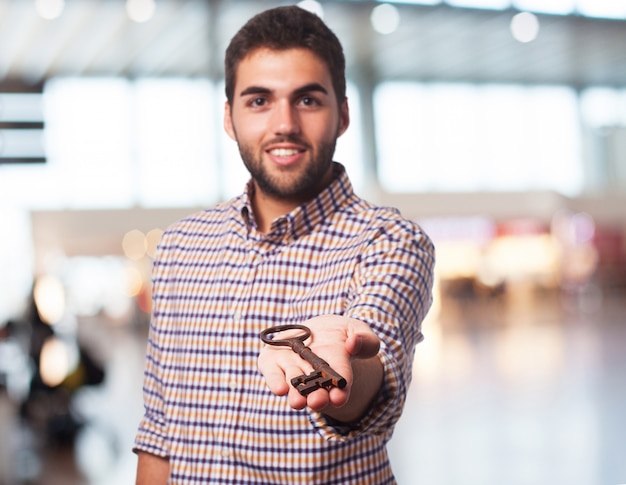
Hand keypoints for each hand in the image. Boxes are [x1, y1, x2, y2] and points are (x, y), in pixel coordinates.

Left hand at [257, 315, 379, 411]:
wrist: (315, 330)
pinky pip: (273, 373)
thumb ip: (365, 340)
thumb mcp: (358, 330)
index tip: (339, 397)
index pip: (339, 384)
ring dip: (296, 394)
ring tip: (298, 401)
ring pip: (294, 385)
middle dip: (317, 398)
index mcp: (338, 371)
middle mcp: (313, 376)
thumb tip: (353, 342)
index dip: (340, 392)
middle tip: (318, 401)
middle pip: (316, 391)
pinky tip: (280, 389)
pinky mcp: (274, 362)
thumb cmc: (341, 334)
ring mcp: (293, 369)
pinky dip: (275, 381)